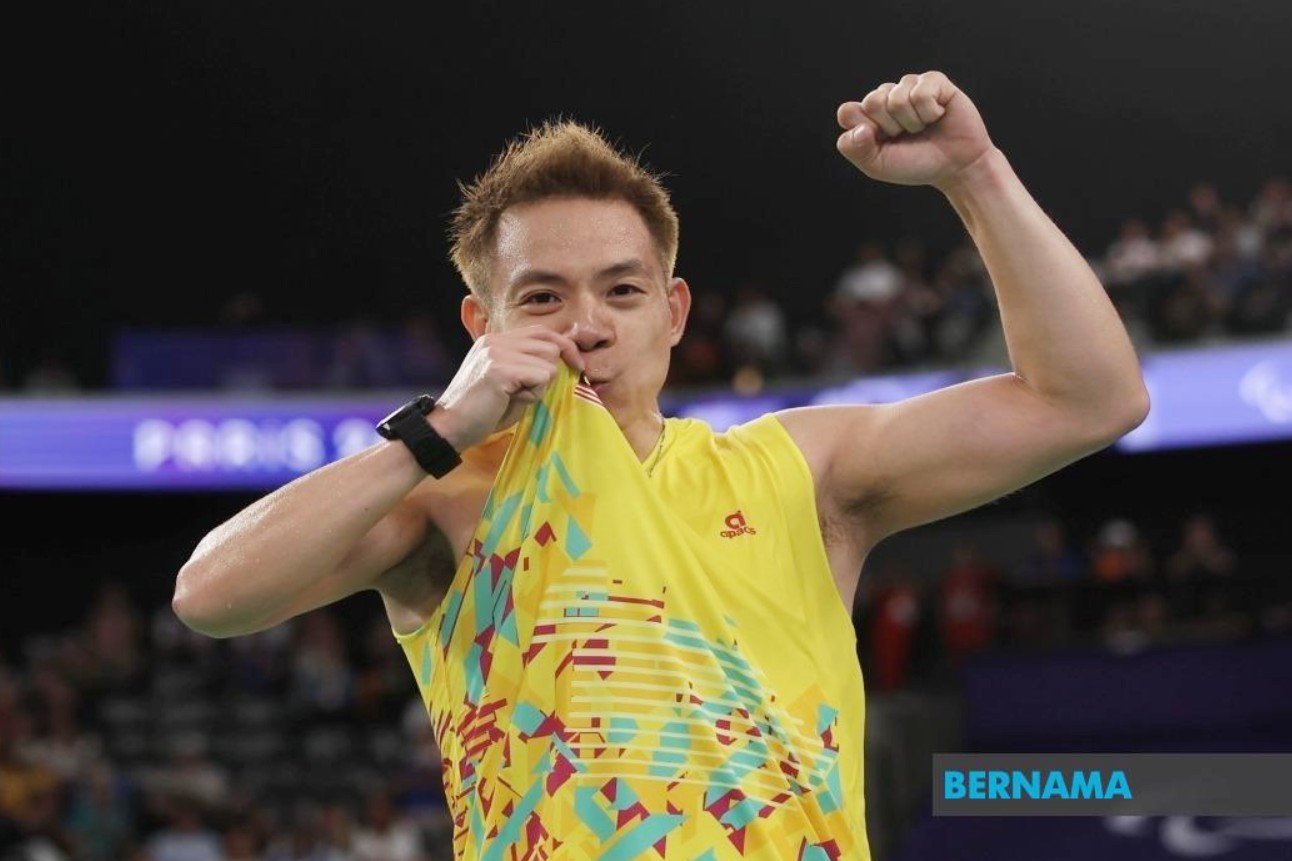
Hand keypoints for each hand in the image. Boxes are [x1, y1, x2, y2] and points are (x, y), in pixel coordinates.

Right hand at [431, 326, 583, 449]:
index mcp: (496, 340)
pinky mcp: (499, 369)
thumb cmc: (481, 413)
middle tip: (533, 392)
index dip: (565, 347)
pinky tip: (510, 401)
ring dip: (540, 386)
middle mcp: (496, 340)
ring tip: (515, 397)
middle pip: (551, 344)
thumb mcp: (510, 383)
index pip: (542, 332)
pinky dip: (533, 394)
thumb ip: (531, 368)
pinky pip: (541, 376)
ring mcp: (497, 352)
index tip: (578, 366)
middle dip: (553, 371)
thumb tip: (567, 360)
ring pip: (549, 362)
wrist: (449, 428)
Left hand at [836, 70, 994, 191]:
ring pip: (897, 98)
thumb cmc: (915, 164)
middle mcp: (886, 97)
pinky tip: (938, 115)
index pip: (847, 112)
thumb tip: (859, 126)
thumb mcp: (877, 166)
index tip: (882, 143)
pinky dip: (929, 112)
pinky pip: (921, 92)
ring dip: (912, 122)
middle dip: (890, 127)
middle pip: (872, 102)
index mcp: (867, 116)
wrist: (955, 166)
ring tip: (923, 127)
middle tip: (906, 136)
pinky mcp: (934, 81)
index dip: (864, 131)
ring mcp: (909, 87)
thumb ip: (855, 149)